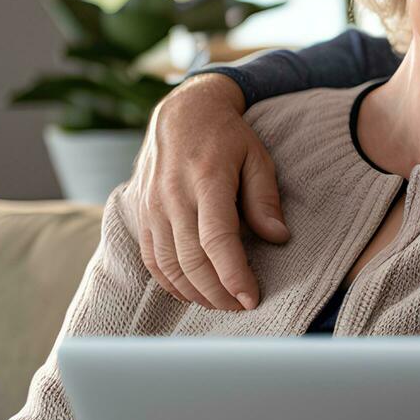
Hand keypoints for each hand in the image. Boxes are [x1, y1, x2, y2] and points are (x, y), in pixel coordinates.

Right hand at [125, 73, 287, 310]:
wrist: (182, 112)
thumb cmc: (227, 137)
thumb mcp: (257, 157)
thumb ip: (265, 198)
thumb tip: (278, 238)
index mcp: (207, 179)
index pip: (217, 238)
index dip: (233, 274)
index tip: (251, 299)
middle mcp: (173, 196)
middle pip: (191, 259)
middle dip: (218, 292)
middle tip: (242, 306)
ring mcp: (152, 206)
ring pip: (169, 264)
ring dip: (195, 292)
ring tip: (222, 303)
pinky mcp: (141, 213)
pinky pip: (152, 259)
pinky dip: (171, 282)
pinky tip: (193, 292)